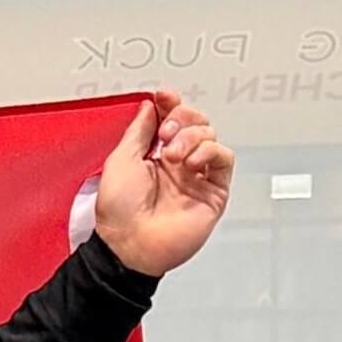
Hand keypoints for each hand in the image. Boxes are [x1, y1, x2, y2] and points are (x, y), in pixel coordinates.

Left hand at [95, 91, 232, 278]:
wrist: (129, 245)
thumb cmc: (118, 213)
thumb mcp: (120, 160)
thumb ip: (138, 131)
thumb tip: (149, 107)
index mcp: (154, 157)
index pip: (172, 119)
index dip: (171, 104)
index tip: (163, 96)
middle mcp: (177, 166)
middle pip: (196, 122)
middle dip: (183, 117)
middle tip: (166, 131)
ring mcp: (196, 178)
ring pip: (210, 135)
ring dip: (192, 136)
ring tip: (173, 155)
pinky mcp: (213, 191)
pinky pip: (223, 158)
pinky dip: (210, 151)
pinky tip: (190, 163)